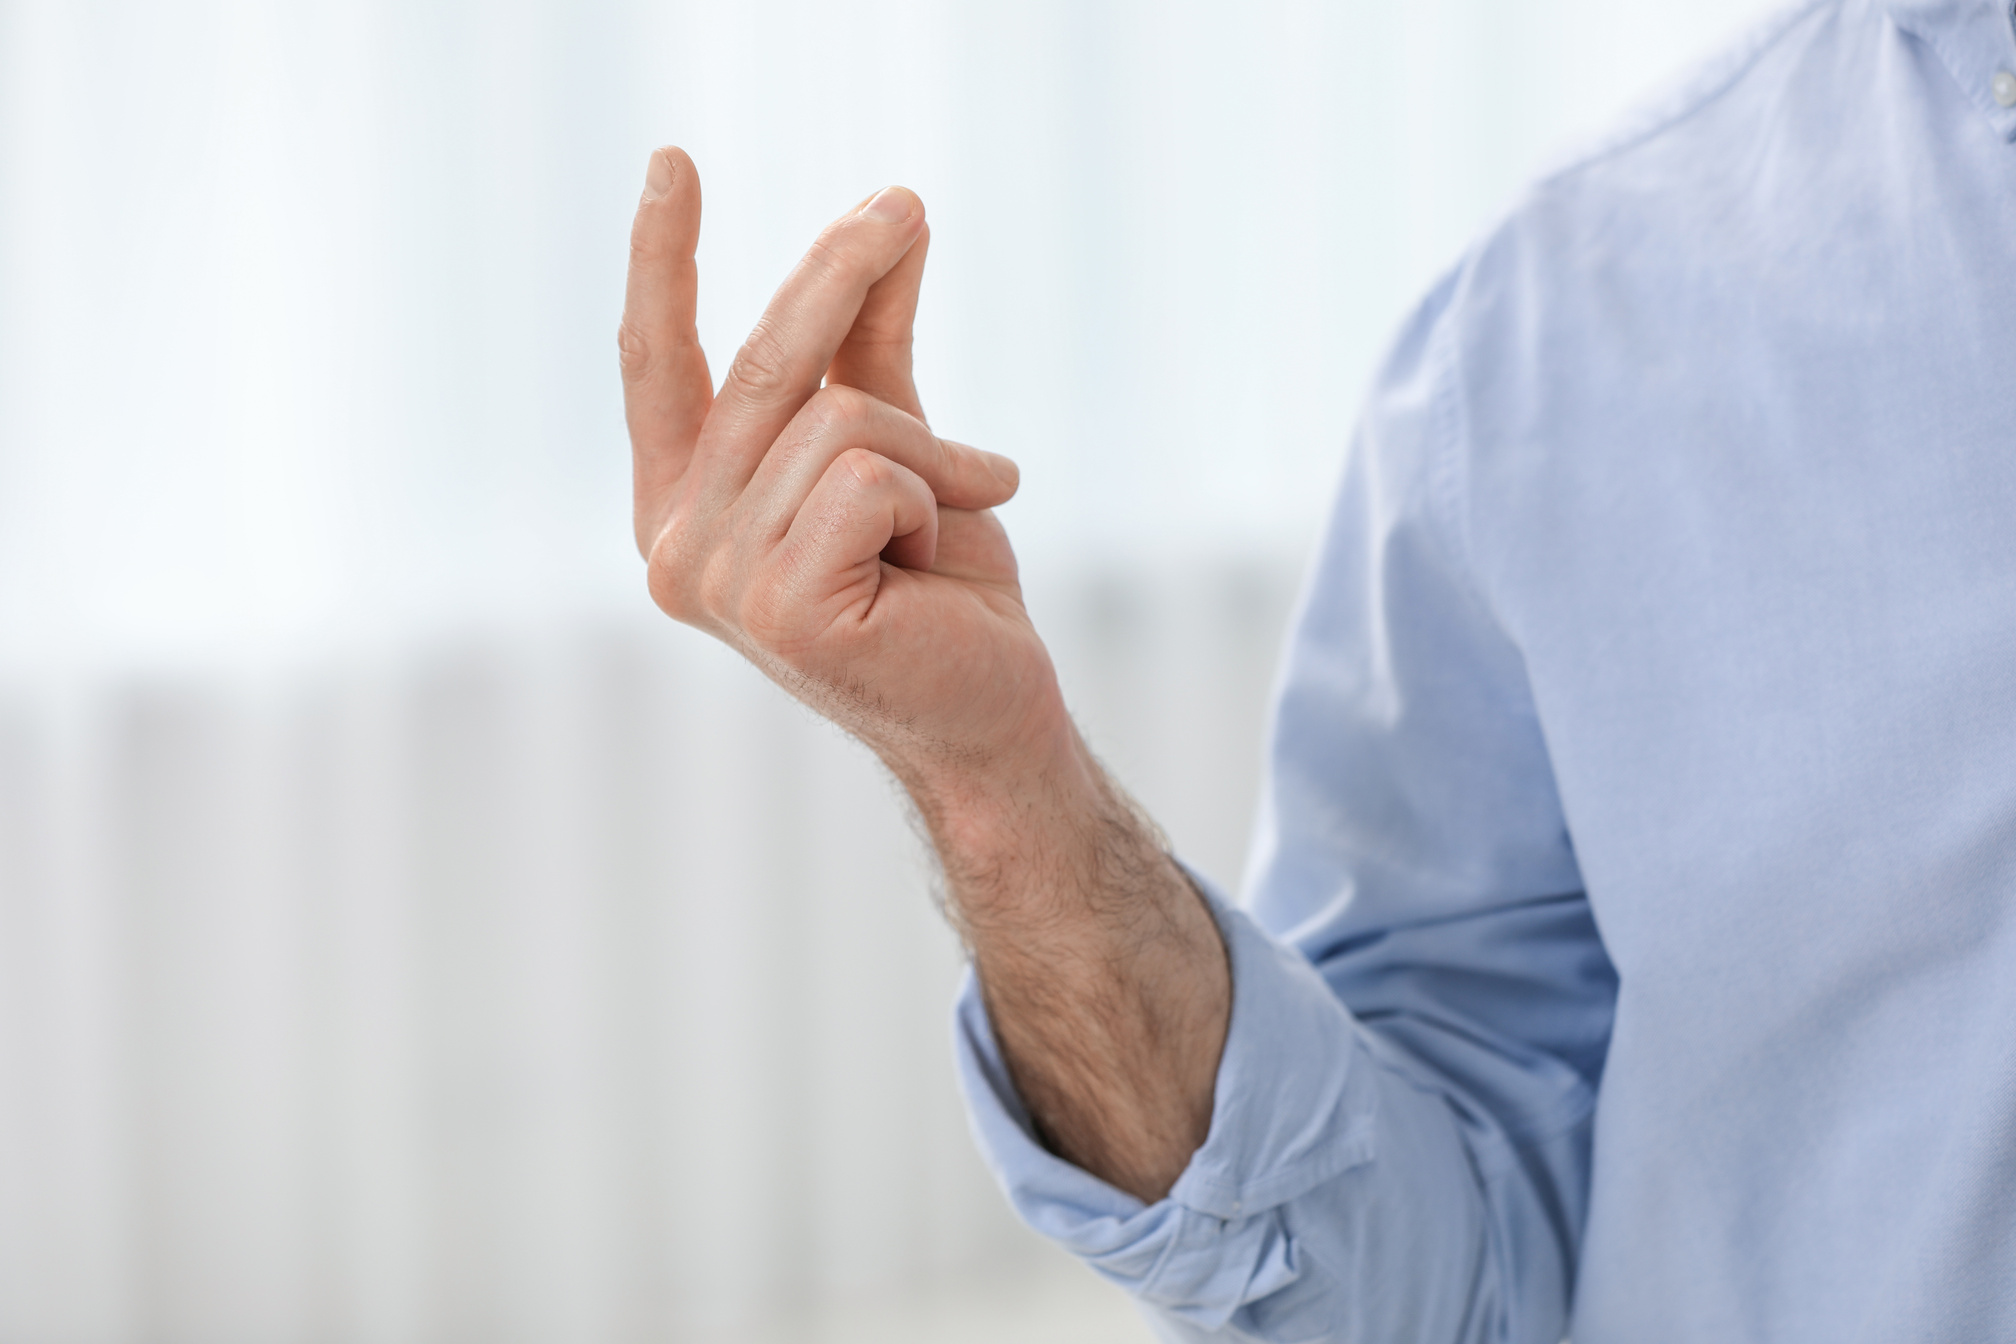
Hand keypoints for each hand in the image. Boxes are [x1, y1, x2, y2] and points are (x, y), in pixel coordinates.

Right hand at [619, 147, 1070, 799]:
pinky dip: (934, 502)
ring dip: (931, 459)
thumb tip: (891, 213)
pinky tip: (932, 566)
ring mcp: (722, 584)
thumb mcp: (899, 444)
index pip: (656, 366)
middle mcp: (680, 546)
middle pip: (764, 365)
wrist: (990, 708)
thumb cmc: (938, 586)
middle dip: (842, 272)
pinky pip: (871, 478)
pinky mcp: (782, 609)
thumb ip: (870, 343)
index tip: (673, 162)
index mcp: (684, 507)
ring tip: (948, 522)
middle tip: (907, 205)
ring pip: (841, 423)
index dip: (661, 262)